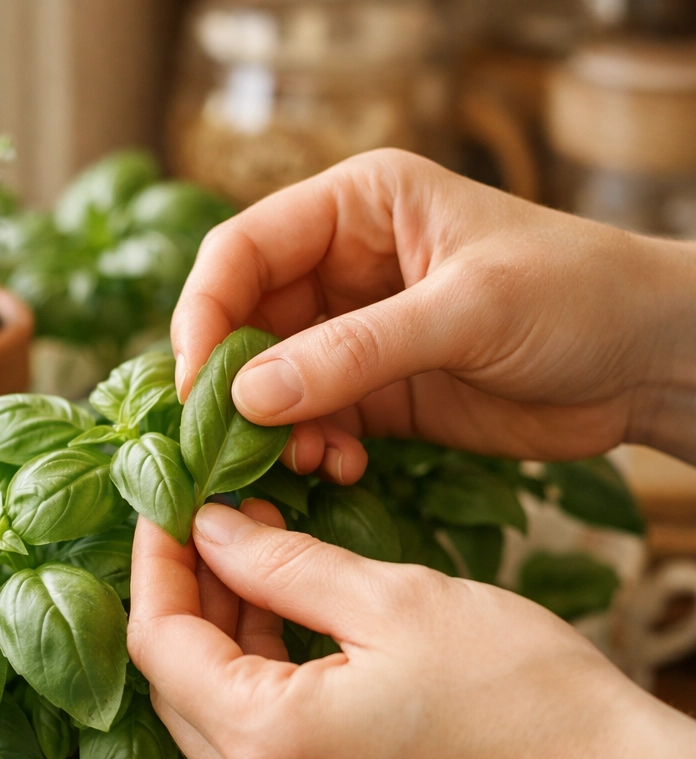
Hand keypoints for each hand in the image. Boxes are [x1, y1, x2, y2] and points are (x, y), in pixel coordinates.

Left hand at [128, 502, 695, 758]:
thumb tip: (210, 528)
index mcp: (268, 743)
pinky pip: (261, 751)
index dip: (155, 562)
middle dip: (185, 595)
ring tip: (253, 557)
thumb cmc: (523, 699)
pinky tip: (286, 624)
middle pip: (176, 685)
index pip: (159, 641)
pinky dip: (258, 682)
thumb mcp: (392, 602)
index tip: (167, 505)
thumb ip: (282, 564)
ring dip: (223, 636)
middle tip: (213, 523)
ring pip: (216, 718)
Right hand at [172, 150, 695, 473]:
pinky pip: (313, 422)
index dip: (204, 314)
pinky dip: (313, 450)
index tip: (192, 384)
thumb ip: (354, 352)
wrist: (647, 359)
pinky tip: (342, 469)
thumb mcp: (466, 311)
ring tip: (305, 461)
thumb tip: (246, 397)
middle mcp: (343, 266)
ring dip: (274, 428)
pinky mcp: (375, 392)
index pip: (242, 251)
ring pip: (271, 381)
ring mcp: (355, 333)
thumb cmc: (576, 296)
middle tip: (232, 443)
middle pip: (244, 321)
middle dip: (233, 384)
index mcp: (358, 208)